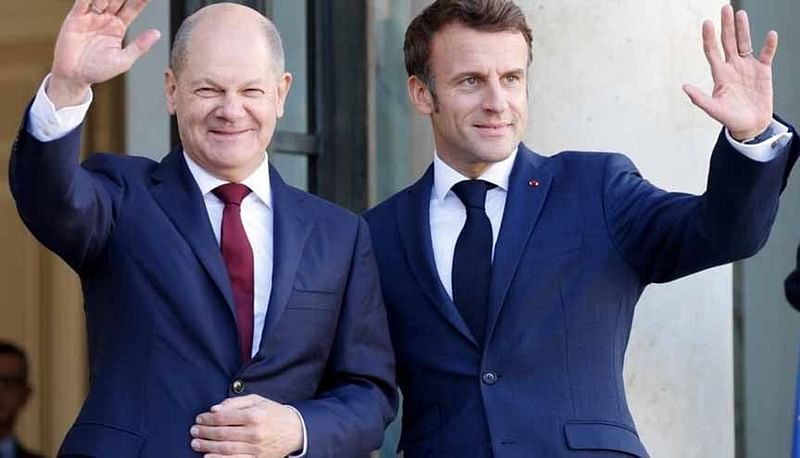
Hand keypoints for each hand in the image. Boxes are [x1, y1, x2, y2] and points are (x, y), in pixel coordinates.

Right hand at [48, 0, 160, 107]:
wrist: (74, 76)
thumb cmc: (98, 70)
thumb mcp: (123, 60)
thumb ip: (139, 46)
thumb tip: (157, 33)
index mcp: (118, 27)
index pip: (132, 8)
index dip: (141, 0)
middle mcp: (105, 19)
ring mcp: (91, 17)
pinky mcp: (76, 18)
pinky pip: (82, 3)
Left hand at [191, 395, 303, 457]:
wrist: (296, 431)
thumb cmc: (274, 413)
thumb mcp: (258, 400)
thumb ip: (235, 402)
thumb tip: (214, 409)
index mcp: (254, 415)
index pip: (224, 417)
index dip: (208, 418)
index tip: (199, 418)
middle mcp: (255, 432)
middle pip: (222, 433)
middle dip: (204, 432)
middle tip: (194, 431)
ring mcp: (256, 448)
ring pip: (225, 449)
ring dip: (207, 446)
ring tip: (196, 443)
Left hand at [683, 5, 776, 140]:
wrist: (750, 126)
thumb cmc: (730, 119)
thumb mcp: (714, 109)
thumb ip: (700, 99)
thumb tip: (685, 87)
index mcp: (719, 74)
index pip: (712, 51)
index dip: (709, 37)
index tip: (707, 23)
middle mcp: (732, 67)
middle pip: (728, 42)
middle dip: (726, 26)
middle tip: (725, 8)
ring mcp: (747, 68)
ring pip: (745, 44)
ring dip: (743, 29)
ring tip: (740, 14)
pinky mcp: (763, 72)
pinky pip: (766, 55)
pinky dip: (769, 46)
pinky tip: (770, 35)